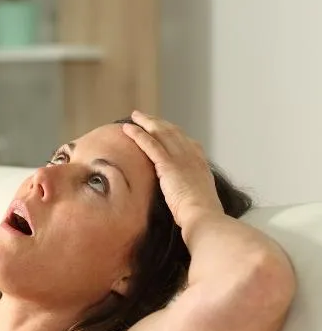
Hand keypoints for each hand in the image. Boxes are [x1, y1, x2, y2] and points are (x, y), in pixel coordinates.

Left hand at [122, 110, 222, 227]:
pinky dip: (138, 134)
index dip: (172, 132)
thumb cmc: (200, 214)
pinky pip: (150, 144)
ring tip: (135, 116)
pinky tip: (128, 128)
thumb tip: (182, 197)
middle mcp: (191, 156)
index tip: (163, 127)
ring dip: (147, 122)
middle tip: (144, 116)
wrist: (203, 215)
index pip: (185, 141)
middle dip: (158, 122)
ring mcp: (180, 158)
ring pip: (161, 133)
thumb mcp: (198, 198)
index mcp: (200, 163)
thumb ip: (189, 191)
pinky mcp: (168, 165)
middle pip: (172, 132)